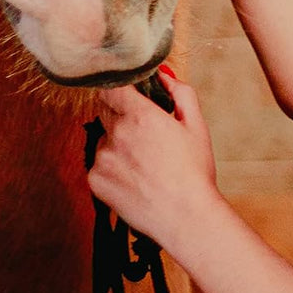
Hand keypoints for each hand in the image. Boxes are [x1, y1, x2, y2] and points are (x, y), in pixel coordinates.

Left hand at [87, 68, 220, 247]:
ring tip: (144, 162)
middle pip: (106, 111)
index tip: (130, 95)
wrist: (184, 216)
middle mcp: (115, 134)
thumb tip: (164, 77)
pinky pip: (99, 163)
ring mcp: (102, 159)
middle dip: (122, 116)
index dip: (121, 90)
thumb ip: (180, 93)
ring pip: (103, 139)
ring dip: (117, 143)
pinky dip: (113, 166)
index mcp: (140, 116)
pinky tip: (135, 177)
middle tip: (146, 133)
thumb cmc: (194, 172)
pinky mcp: (95, 181)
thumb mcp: (196, 125)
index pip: (112, 88)